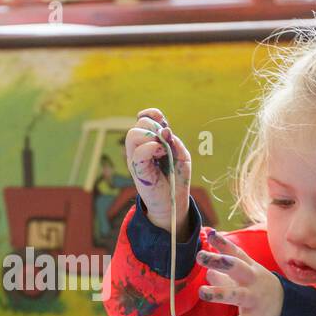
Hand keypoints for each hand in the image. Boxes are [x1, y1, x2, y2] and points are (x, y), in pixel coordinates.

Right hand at [125, 107, 191, 232]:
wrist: (173, 202)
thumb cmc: (177, 179)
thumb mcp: (182, 156)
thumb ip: (175, 142)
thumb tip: (165, 130)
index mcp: (150, 141)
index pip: (144, 118)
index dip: (152, 114)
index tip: (162, 120)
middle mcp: (140, 148)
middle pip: (138, 124)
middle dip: (153, 126)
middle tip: (165, 142)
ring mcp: (136, 158)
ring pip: (133, 134)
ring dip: (150, 136)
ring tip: (162, 149)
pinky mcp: (137, 170)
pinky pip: (139, 152)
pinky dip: (152, 148)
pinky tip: (161, 154)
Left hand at [197, 228, 285, 315]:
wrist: (284, 308)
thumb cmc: (256, 287)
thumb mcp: (244, 275)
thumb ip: (224, 270)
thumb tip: (207, 269)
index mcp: (249, 268)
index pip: (235, 253)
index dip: (222, 243)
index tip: (209, 233)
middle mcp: (252, 281)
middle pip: (237, 268)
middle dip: (220, 262)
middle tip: (201, 256)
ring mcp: (253, 300)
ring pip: (236, 295)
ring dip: (219, 293)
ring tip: (202, 292)